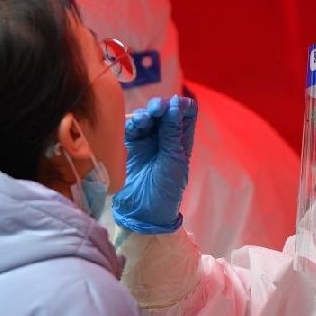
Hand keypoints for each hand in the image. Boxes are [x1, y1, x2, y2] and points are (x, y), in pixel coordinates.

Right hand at [112, 95, 196, 233]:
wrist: (143, 212)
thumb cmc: (165, 189)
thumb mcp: (172, 160)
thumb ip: (172, 133)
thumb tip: (175, 103)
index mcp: (181, 141)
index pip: (185, 113)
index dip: (182, 105)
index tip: (177, 105)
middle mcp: (165, 137)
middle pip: (165, 111)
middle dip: (162, 106)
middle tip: (158, 108)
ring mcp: (147, 140)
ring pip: (148, 117)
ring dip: (148, 113)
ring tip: (147, 118)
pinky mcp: (130, 145)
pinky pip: (132, 128)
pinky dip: (135, 122)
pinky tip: (138, 123)